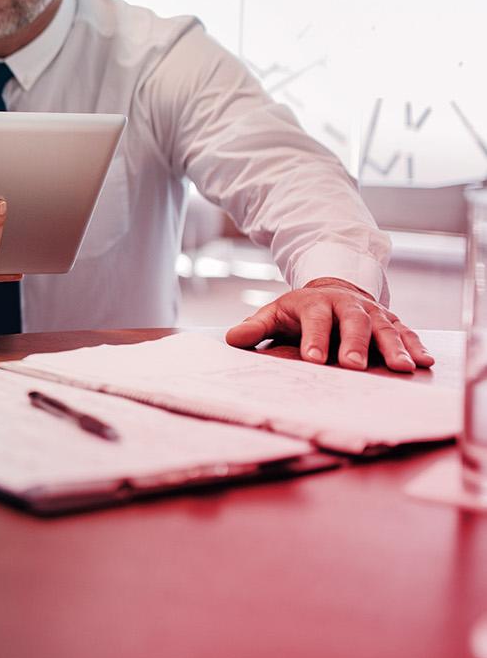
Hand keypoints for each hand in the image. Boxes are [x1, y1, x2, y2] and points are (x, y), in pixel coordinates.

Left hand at [224, 277, 432, 372]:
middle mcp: (348, 306)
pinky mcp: (392, 321)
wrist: (332, 289)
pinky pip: (407, 332)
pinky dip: (417, 346)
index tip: (313, 359)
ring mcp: (373, 313)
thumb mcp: (274, 313)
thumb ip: (255, 327)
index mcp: (316, 303)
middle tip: (354, 366)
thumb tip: (232, 339)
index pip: (315, 320)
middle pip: (354, 323)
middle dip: (355, 344)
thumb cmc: (300, 310)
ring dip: (395, 348)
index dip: (314, 339)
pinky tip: (425, 362)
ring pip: (386, 328)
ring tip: (402, 368)